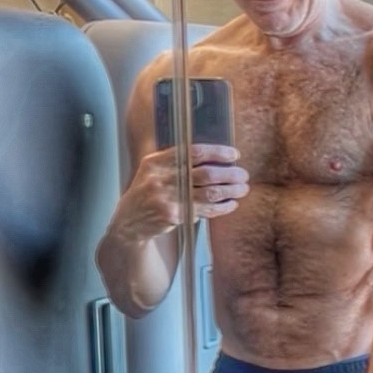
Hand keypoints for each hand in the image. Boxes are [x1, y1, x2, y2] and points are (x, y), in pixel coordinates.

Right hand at [114, 144, 248, 242]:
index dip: (217, 152)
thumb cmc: (148, 193)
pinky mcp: (174, 216)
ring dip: (231, 191)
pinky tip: (232, 204)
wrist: (129, 221)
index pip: (193, 152)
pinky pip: (205, 210)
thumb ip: (177, 164)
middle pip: (205, 173)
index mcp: (157, 162)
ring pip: (209, 193)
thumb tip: (216, 160)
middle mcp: (161, 178)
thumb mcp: (154, 172)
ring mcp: (167, 198)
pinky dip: (222, 207)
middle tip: (244, 175)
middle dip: (230, 174)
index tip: (234, 154)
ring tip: (243, 189)